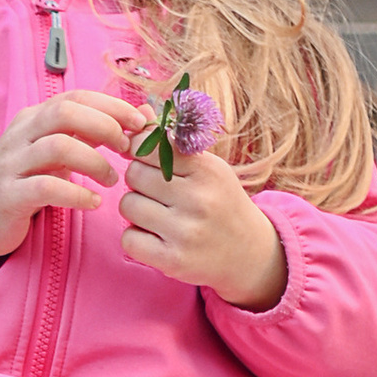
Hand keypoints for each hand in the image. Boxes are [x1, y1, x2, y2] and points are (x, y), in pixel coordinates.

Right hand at [0, 92, 146, 276]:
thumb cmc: (24, 182)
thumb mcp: (57, 153)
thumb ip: (93, 135)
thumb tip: (141, 115)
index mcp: (33, 118)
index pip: (76, 97)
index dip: (112, 105)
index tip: (140, 122)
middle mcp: (21, 134)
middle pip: (66, 112)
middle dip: (104, 126)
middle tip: (126, 149)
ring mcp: (12, 163)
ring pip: (58, 147)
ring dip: (94, 162)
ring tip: (112, 180)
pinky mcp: (8, 195)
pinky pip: (46, 188)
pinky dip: (76, 194)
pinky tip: (93, 202)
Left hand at [116, 147, 285, 309]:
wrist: (249, 251)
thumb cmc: (221, 202)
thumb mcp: (207, 167)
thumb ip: (172, 144)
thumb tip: (138, 116)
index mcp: (207, 170)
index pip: (151, 146)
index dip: (140, 151)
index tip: (146, 159)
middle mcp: (198, 199)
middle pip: (134, 174)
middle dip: (138, 181)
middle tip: (156, 192)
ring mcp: (185, 231)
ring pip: (127, 205)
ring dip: (135, 209)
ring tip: (158, 214)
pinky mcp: (173, 260)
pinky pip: (129, 239)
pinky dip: (136, 238)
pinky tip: (155, 236)